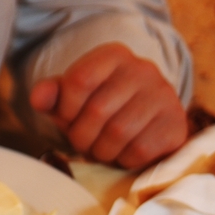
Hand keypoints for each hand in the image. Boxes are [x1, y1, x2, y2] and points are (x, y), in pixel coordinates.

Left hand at [29, 42, 187, 168]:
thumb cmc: (98, 108)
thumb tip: (38, 97)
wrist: (144, 121)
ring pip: (119, 132)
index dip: (66, 109)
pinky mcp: (176, 123)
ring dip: (101, 150)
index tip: (67, 119)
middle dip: (81, 136)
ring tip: (100, 149)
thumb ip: (50, 95)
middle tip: (82, 143)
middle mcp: (142, 69)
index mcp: (112, 55)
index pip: (79, 80)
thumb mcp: (70, 98)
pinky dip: (123, 159)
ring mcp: (164, 95)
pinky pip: (139, 149)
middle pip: (97, 110)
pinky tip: (122, 153)